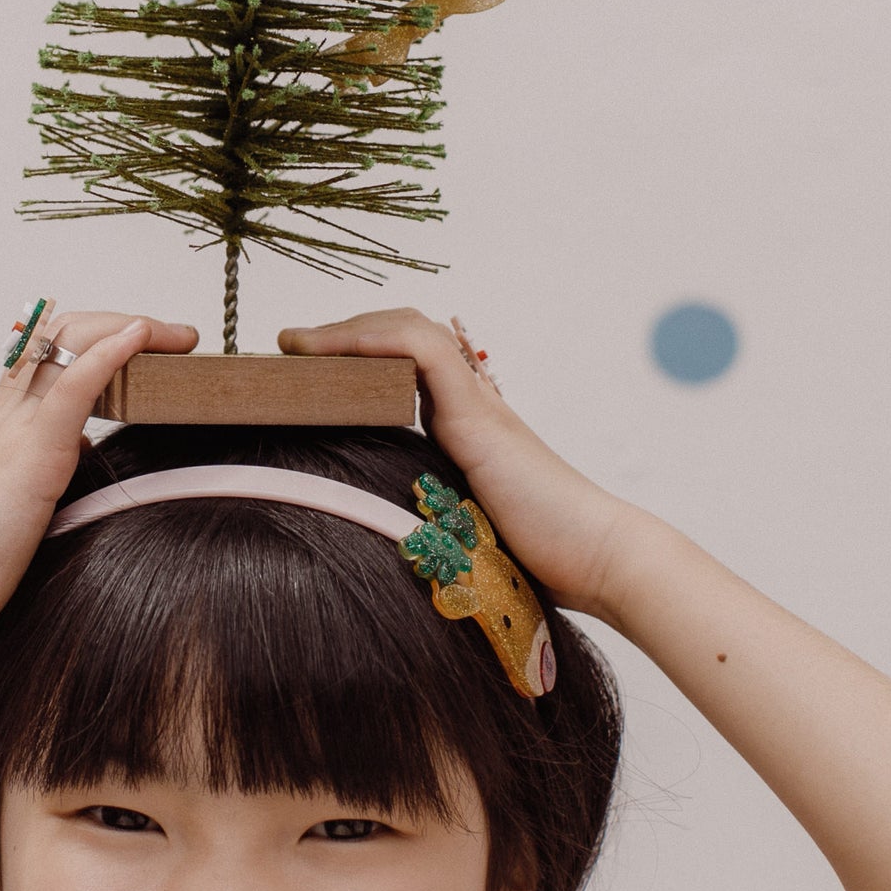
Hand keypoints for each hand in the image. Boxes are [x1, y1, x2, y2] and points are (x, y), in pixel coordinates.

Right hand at [0, 312, 198, 652]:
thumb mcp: (16, 505)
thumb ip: (45, 474)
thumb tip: (82, 455)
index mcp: (7, 428)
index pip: (52, 357)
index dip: (101, 340)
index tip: (149, 347)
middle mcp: (10, 416)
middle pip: (65, 336)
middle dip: (126, 325)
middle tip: (178, 339)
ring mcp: (19, 429)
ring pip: (71, 345)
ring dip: (132, 329)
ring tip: (178, 336)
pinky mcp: (32, 452)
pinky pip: (73, 385)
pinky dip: (110, 352)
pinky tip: (141, 336)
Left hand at [276, 306, 628, 616]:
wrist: (600, 558)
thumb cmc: (541, 561)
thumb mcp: (465, 534)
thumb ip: (431, 522)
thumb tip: (384, 543)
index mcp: (465, 427)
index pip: (406, 365)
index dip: (357, 355)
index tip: (305, 368)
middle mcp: (471, 404)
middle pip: (403, 335)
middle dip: (343, 333)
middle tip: (289, 346)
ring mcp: (476, 404)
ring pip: (408, 330)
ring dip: (346, 329)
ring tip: (297, 343)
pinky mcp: (477, 415)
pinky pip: (421, 350)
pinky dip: (373, 338)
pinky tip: (330, 349)